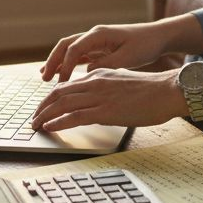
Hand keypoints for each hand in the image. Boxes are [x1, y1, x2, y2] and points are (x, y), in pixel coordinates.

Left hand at [31, 68, 186, 131]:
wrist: (167, 91)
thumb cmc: (151, 91)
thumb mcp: (122, 83)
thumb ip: (106, 89)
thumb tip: (98, 101)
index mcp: (99, 74)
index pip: (67, 85)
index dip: (51, 98)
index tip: (45, 108)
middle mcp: (94, 82)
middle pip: (58, 93)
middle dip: (42, 106)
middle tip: (34, 118)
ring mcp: (98, 96)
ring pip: (61, 104)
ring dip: (44, 115)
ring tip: (36, 125)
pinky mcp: (104, 111)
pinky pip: (73, 116)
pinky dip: (58, 122)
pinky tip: (49, 128)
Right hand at [40, 22, 173, 82]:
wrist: (158, 37)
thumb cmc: (145, 45)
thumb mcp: (128, 57)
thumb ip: (107, 64)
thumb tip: (86, 72)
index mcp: (100, 34)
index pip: (74, 48)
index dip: (65, 65)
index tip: (60, 82)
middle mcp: (94, 35)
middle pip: (66, 46)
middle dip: (53, 61)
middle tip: (44, 79)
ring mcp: (95, 41)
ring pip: (69, 50)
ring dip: (57, 62)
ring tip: (45, 78)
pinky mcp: (99, 48)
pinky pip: (78, 56)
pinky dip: (67, 64)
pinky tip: (60, 75)